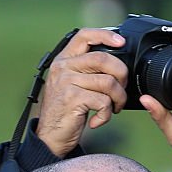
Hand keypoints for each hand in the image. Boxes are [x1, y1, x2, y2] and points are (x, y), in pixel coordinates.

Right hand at [34, 27, 129, 156]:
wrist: (49, 136)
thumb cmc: (65, 111)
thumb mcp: (71, 84)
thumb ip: (87, 71)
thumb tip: (117, 65)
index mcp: (64, 60)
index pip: (84, 36)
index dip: (105, 35)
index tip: (121, 41)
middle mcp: (63, 67)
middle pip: (103, 58)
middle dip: (121, 74)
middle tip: (121, 89)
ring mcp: (67, 82)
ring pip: (108, 82)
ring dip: (118, 98)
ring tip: (114, 108)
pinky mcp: (73, 99)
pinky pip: (103, 102)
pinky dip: (106, 114)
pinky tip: (98, 120)